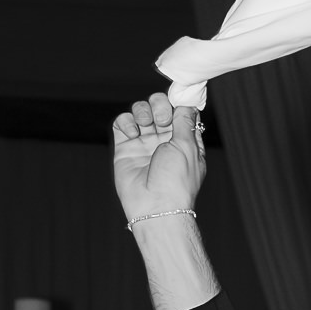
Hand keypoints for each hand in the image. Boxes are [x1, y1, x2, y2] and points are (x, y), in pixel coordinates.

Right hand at [112, 91, 206, 227]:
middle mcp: (164, 141)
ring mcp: (144, 144)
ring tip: (145, 124)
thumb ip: (185, 121)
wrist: (155, 207)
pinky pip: (122, 123)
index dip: (177, 103)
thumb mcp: (188, 146)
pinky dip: (126, 121)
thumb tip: (186, 103)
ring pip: (141, 112)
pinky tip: (133, 133)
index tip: (176, 101)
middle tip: (161, 120)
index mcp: (184, 141)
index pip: (180, 112)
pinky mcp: (125, 148)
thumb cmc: (176, 181)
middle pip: (159, 107)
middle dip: (159, 105)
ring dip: (142, 110)